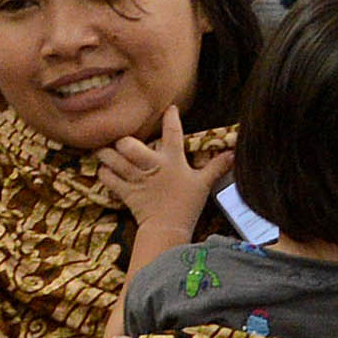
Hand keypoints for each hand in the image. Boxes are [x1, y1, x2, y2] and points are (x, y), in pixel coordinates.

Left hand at [92, 103, 231, 253]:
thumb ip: (216, 167)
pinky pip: (108, 178)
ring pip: (114, 159)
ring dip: (106, 154)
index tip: (169, 108)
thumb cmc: (187, 205)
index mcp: (173, 160)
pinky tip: (105, 170)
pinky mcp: (126, 192)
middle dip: (122, 140)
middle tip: (119, 140)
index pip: (172, 132)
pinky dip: (104, 173)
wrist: (169, 229)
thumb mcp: (203, 184)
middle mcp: (152, 166)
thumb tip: (234, 154)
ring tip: (104, 151)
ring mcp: (137, 179)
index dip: (170, 117)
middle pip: (129, 145)